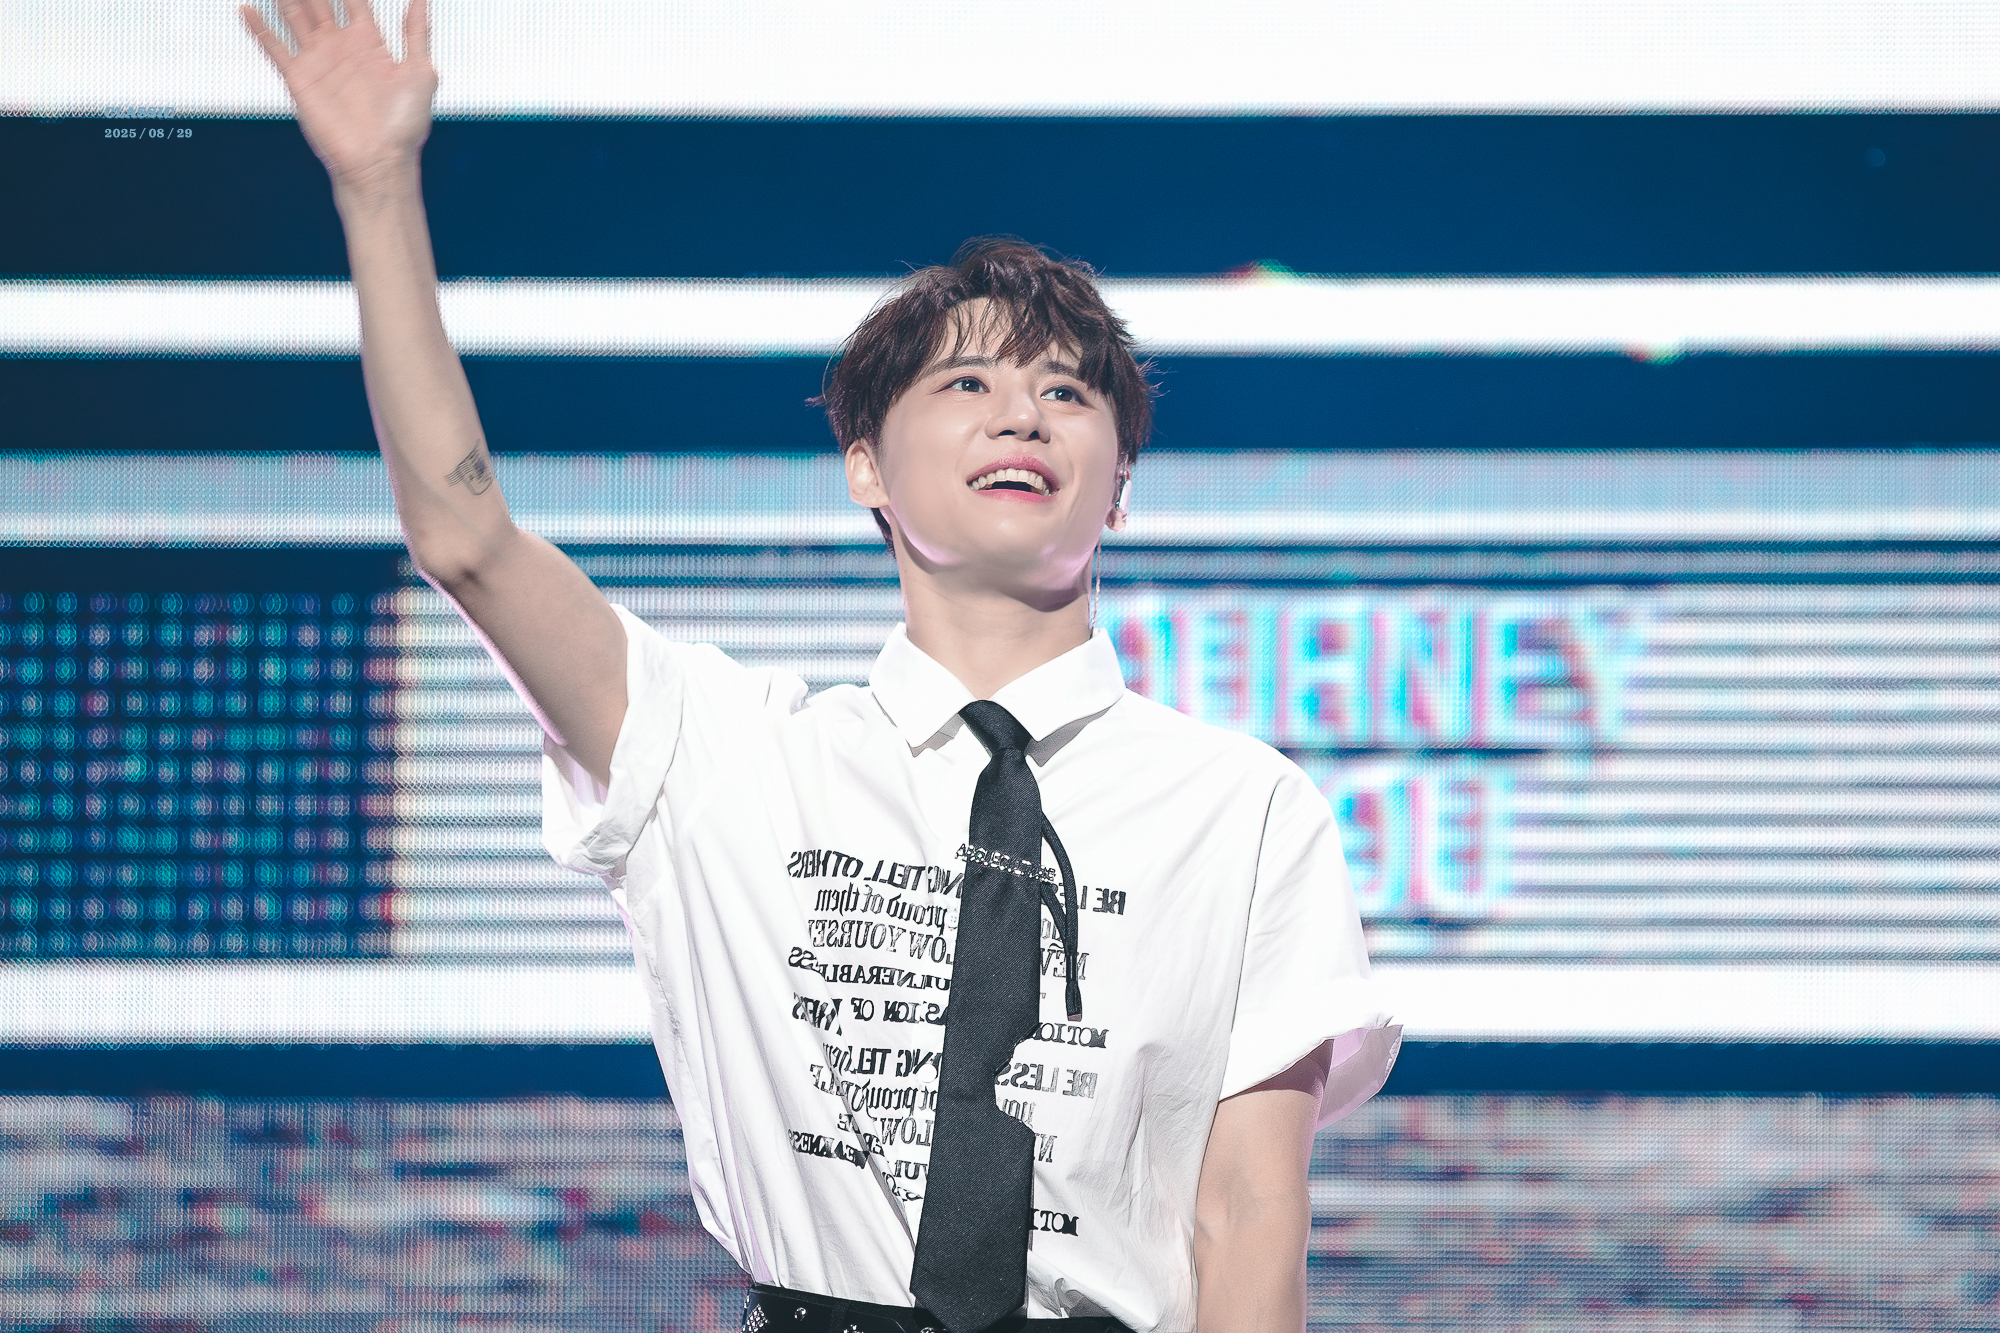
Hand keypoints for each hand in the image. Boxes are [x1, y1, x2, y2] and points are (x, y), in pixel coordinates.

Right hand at [242, 0, 436, 186]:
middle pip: (319, 2)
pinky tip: (247, 8)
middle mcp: (341, 49)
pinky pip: (274, 47)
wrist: (378, 161)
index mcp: (370, 44)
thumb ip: (417, 33)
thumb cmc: (403, 127)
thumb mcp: (422, 73)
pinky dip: (258, 27)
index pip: (355, 0)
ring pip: (295, 15)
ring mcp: (318, 62)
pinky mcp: (299, 78)